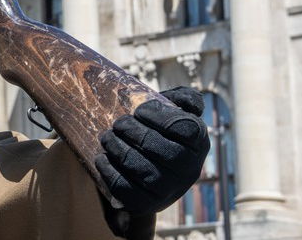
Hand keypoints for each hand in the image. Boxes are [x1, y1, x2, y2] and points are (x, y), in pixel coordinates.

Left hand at [94, 86, 209, 214]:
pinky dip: (110, 171)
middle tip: (118, 123)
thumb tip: (194, 105)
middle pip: (166, 152)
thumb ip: (184, 98)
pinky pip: (126, 190)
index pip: (187, 129)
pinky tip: (102, 157)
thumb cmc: (158, 130)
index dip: (160, 117)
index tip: (139, 110)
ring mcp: (169, 190)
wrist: (144, 170)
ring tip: (107, 137)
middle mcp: (189, 170)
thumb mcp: (171, 110)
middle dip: (136, 134)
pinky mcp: (146, 204)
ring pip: (144, 171)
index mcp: (198, 144)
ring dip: (119, 150)